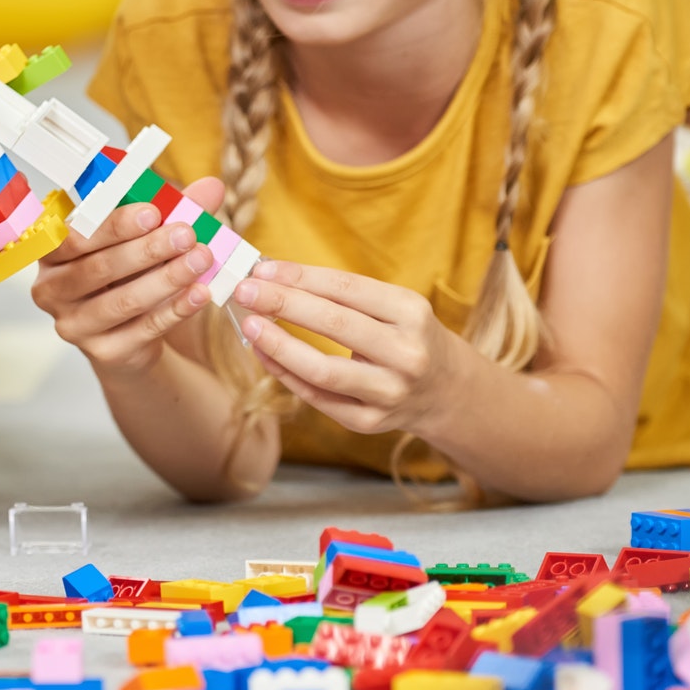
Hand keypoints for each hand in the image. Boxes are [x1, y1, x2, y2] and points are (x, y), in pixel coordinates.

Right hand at [30, 177, 223, 373]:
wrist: (129, 334)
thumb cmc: (129, 272)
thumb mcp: (144, 237)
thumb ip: (172, 212)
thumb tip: (210, 188)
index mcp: (52, 252)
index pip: (76, 236)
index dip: (114, 225)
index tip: (153, 212)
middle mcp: (51, 289)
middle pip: (99, 268)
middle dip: (147, 250)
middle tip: (186, 235)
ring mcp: (73, 324)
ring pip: (122, 301)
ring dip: (166, 279)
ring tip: (200, 260)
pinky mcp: (102, 352)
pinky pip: (143, 329)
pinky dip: (175, 310)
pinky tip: (199, 293)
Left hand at [229, 260, 467, 433]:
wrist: (444, 390)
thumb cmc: (404, 335)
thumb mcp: (392, 306)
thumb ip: (340, 293)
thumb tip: (273, 275)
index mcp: (412, 313)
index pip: (347, 288)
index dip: (301, 277)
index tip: (263, 268)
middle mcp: (406, 353)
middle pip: (334, 324)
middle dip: (283, 303)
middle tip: (245, 290)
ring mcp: (389, 392)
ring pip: (322, 370)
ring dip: (279, 345)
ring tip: (249, 325)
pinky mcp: (368, 421)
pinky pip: (317, 397)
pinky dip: (284, 374)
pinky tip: (263, 353)